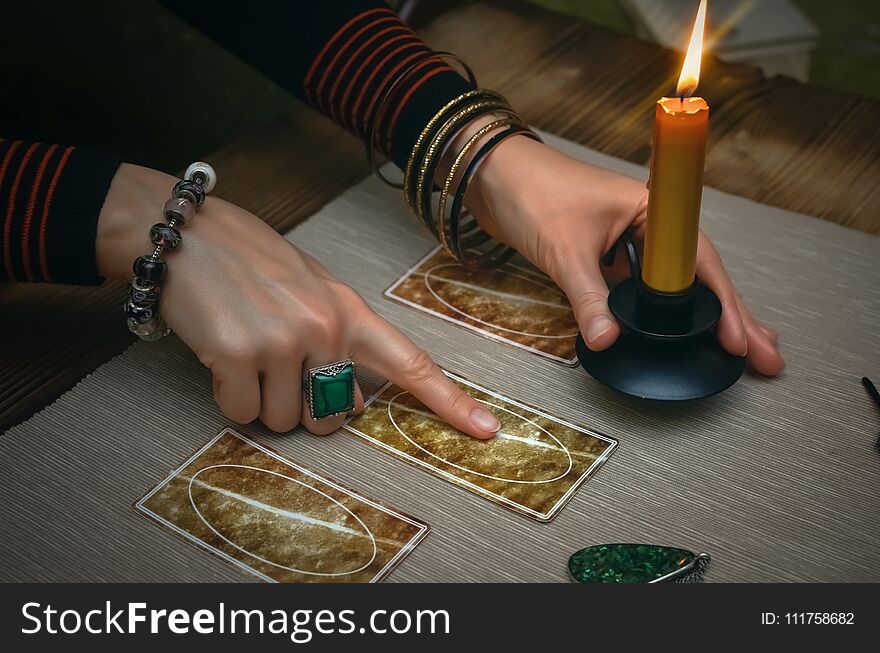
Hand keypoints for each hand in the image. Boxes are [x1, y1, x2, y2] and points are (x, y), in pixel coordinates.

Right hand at [96, 164, 501, 436]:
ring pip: (285, 421)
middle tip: (277, 366)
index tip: (487, 430)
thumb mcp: (310, 289)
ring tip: (245, 351)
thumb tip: (350, 404)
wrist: (186, 233)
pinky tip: (221, 357)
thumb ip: (339, 342)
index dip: (450, 401)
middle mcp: (326, 328)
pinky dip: (229, 397)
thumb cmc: (249, 261)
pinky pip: (242, 413)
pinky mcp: (240, 355)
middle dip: (305, 407)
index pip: (411, 363)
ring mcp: (285, 341)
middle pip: (333, 417)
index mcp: (350, 312)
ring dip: (262, 401)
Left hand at [465, 137, 783, 375]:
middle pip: (698, 277)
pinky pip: (640, 291)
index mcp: (651, 210)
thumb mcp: (564, 250)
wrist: (490, 174)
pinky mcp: (605, 258)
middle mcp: (647, 226)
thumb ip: (588, 297)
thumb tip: (609, 340)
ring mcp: (627, 243)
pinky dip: (659, 315)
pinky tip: (676, 335)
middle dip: (732, 316)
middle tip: (764, 357)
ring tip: (735, 351)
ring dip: (701, 318)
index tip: (739, 340)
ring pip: (673, 286)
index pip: (698, 263)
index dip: (722, 304)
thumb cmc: (530, 191)